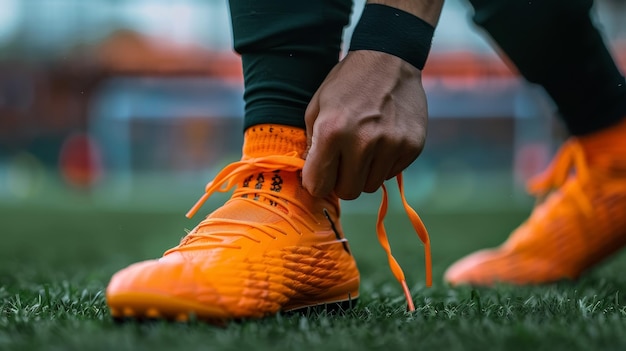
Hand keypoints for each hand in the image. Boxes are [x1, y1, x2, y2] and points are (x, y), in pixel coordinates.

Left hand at [303, 50, 427, 199]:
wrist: (389, 59)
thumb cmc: (347, 84)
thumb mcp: (317, 107)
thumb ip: (311, 145)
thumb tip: (312, 178)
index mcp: (332, 131)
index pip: (319, 186)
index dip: (317, 183)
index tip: (320, 175)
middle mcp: (363, 141)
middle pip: (348, 192)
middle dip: (342, 182)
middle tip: (343, 163)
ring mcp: (391, 145)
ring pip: (371, 186)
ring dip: (364, 173)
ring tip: (364, 147)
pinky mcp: (412, 146)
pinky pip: (391, 173)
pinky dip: (384, 164)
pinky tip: (383, 140)